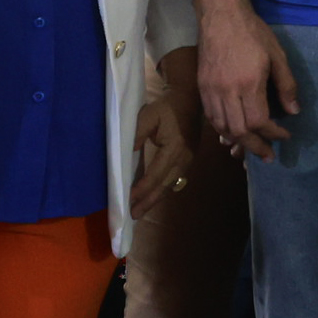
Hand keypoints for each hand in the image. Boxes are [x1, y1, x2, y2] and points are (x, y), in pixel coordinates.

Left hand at [128, 84, 197, 221]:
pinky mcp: (187, 162)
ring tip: (140, 211)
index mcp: (175, 149)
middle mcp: (184, 159)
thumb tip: (127, 154)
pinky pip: (173, 181)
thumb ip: (137, 135)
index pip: (156, 174)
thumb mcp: (148, 116)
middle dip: (148, 201)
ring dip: (155, 199)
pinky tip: (151, 197)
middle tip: (133, 215)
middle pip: (164, 186)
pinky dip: (161, 191)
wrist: (190, 102)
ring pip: (170, 186)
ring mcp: (188, 162)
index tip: (128, 199)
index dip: (142, 188)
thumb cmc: (167, 108)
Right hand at [196, 0, 297, 160]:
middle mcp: (227, 91)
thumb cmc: (253, 32)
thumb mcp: (277, 55)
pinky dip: (222, 130)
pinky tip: (231, 134)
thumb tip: (293, 112)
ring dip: (237, 142)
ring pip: (222, 127)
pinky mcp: (201, 87)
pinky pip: (211, 117)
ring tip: (250, 149)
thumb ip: (286, 85)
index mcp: (248, 83)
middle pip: (239, 131)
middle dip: (255, 147)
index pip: (259, 122)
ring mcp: (211, 90)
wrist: (220, 14)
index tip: (284, 136)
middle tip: (268, 156)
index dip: (272, 134)